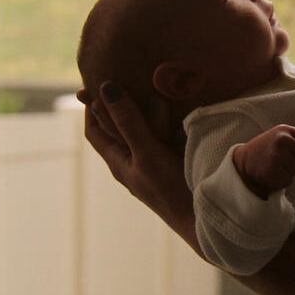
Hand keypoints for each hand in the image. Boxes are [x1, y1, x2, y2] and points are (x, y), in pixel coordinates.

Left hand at [76, 82, 200, 254]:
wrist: (205, 218)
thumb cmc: (170, 190)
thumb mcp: (146, 153)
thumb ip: (128, 122)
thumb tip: (106, 88)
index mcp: (119, 161)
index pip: (95, 131)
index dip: (90, 108)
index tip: (90, 84)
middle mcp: (135, 160)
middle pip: (119, 127)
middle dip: (119, 103)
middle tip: (123, 76)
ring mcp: (156, 161)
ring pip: (145, 129)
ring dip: (145, 108)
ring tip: (150, 84)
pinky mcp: (176, 159)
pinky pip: (166, 134)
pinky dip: (167, 117)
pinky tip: (177, 105)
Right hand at [232, 125, 294, 199]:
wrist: (244, 161)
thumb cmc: (266, 149)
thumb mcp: (279, 135)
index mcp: (283, 130)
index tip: (289, 150)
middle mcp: (281, 140)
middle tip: (282, 161)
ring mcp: (276, 156)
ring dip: (289, 172)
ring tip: (275, 167)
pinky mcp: (271, 172)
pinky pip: (288, 180)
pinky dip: (282, 181)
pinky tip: (272, 175)